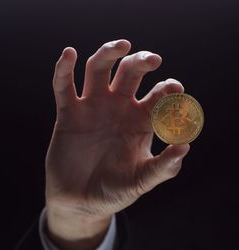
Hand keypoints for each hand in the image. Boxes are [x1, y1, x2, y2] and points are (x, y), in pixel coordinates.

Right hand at [45, 39, 189, 249]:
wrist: (82, 203)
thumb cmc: (115, 191)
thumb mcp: (142, 181)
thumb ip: (164, 167)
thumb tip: (185, 146)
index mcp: (140, 121)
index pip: (157, 96)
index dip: (168, 89)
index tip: (175, 90)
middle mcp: (118, 109)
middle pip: (130, 72)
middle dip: (141, 62)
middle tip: (154, 61)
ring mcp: (93, 108)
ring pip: (99, 69)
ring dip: (109, 53)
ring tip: (122, 45)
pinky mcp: (68, 114)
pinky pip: (64, 86)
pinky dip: (64, 69)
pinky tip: (69, 55)